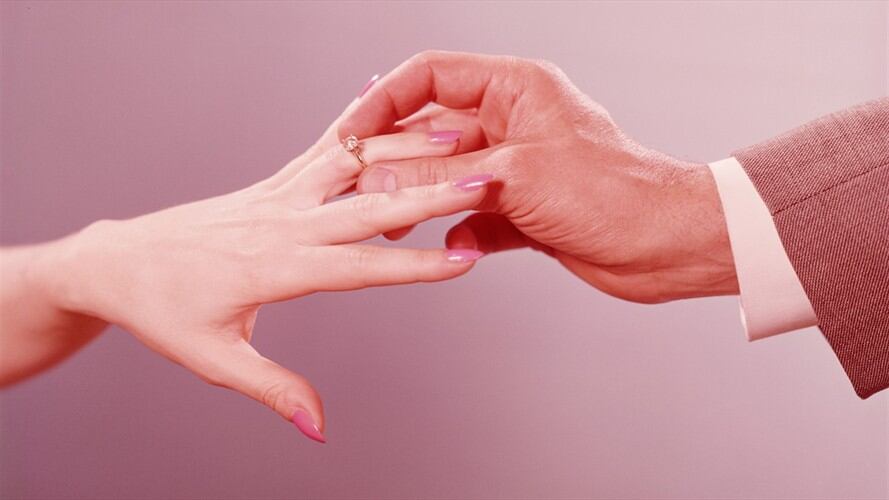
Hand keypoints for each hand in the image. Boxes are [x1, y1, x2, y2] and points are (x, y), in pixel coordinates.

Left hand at [16, 100, 491, 442]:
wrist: (120, 261)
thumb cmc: (164, 311)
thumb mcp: (214, 359)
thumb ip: (272, 389)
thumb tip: (320, 427)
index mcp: (274, 267)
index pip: (359, 267)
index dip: (416, 266)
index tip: (465, 261)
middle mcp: (282, 223)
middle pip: (370, 206)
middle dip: (432, 194)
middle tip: (484, 179)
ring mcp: (278, 196)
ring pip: (353, 165)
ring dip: (407, 148)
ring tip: (456, 134)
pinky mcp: (273, 184)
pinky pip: (324, 150)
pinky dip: (363, 128)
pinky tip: (390, 104)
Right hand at [342, 51, 737, 302]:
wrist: (666, 245)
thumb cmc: (613, 192)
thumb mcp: (513, 176)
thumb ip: (439, 179)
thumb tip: (374, 179)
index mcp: (515, 88)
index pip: (431, 76)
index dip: (385, 101)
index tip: (350, 132)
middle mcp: (512, 122)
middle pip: (432, 131)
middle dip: (396, 159)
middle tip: (361, 187)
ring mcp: (516, 168)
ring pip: (447, 178)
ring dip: (421, 200)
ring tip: (395, 224)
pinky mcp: (522, 210)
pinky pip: (471, 216)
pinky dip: (457, 231)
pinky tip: (453, 247)